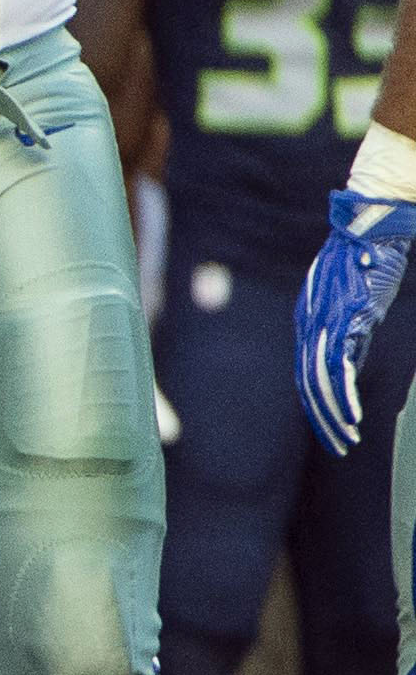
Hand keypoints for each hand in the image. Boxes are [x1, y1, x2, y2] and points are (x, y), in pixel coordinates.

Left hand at [298, 189, 415, 454]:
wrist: (370, 228)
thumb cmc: (363, 260)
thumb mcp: (349, 300)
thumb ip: (346, 329)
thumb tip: (348, 356)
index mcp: (308, 322)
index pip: (305, 374)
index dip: (316, 405)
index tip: (331, 429)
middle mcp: (309, 325)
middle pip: (308, 384)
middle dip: (323, 419)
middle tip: (339, 446)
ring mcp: (325, 322)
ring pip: (320, 381)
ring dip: (333, 414)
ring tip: (346, 439)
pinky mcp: (345, 319)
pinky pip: (337, 365)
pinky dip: (342, 393)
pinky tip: (352, 415)